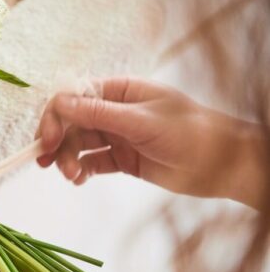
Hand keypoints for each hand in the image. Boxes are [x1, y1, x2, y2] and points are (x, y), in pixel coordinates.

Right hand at [38, 77, 267, 207]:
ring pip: (79, 144)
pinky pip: (92, 162)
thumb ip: (99, 114)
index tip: (48, 139)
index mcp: (120, 91)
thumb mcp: (141, 121)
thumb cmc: (191, 133)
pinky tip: (80, 180)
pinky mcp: (122, 159)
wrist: (224, 165)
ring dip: (68, 159)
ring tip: (71, 177)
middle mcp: (115, 111)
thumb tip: (60, 104)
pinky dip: (81, 170)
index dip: (56, 116)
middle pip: (72, 122)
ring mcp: (117, 135)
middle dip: (58, 141)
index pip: (74, 97)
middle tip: (47, 161)